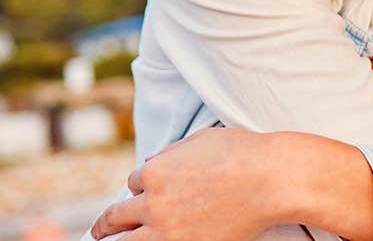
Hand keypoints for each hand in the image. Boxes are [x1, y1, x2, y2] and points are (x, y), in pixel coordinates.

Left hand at [90, 128, 282, 240]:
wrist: (272, 180)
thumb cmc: (242, 153)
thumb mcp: (199, 141)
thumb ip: (171, 154)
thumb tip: (151, 164)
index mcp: (155, 172)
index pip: (134, 183)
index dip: (141, 187)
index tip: (144, 192)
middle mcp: (154, 203)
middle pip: (117, 217)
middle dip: (107, 224)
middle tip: (100, 230)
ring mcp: (168, 231)